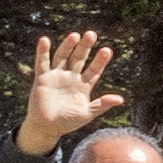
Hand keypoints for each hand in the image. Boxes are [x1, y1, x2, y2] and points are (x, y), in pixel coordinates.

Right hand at [19, 33, 123, 159]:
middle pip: (79, 59)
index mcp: (83, 86)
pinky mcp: (42, 79)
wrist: (47, 128)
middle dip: (85, 47)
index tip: (107, 50)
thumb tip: (120, 99)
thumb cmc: (68, 122)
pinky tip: (45, 40)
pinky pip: (42, 63)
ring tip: (75, 36)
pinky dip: (43, 52)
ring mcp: (56, 77)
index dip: (100, 61)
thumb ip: (102, 105)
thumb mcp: (88, 113)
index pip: (94, 70)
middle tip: (92, 34)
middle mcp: (71, 78)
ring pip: (63, 57)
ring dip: (68, 46)